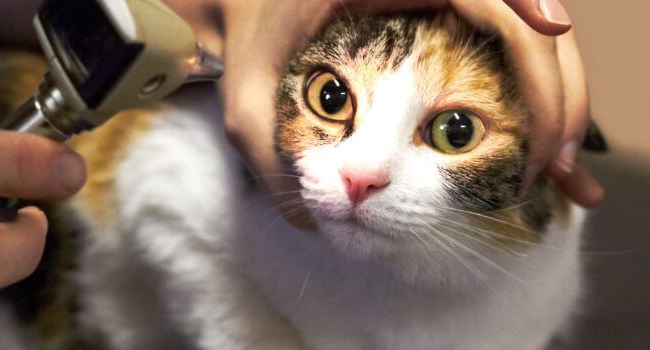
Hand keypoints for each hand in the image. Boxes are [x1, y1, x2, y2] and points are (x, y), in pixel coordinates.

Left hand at [164, 0, 600, 207]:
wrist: (242, 2)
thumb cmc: (247, 39)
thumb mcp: (246, 95)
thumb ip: (266, 153)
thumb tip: (315, 220)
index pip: (491, 1)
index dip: (535, 59)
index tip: (538, 131)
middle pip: (532, 19)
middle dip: (559, 91)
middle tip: (557, 167)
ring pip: (532, 33)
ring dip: (557, 95)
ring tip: (556, 167)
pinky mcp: (448, 15)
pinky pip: (510, 46)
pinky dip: (533, 91)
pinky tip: (540, 144)